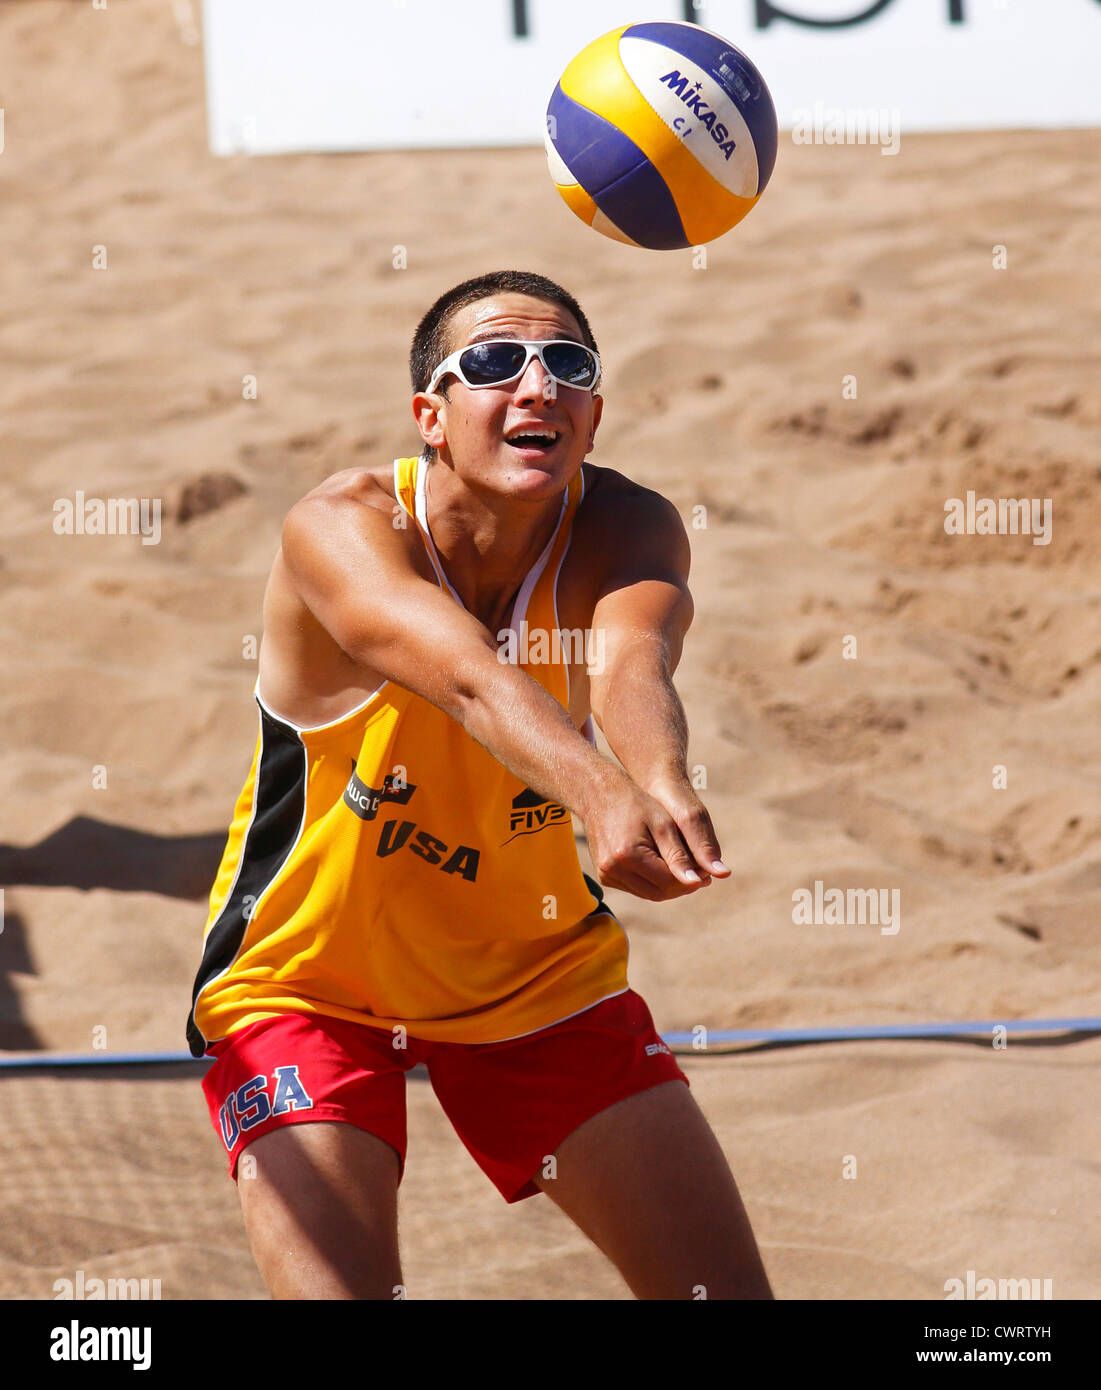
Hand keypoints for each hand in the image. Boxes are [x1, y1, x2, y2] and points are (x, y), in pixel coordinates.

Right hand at [580, 769, 725, 902]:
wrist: (599, 795)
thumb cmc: (636, 804)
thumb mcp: (663, 825)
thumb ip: (679, 855)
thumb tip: (697, 883)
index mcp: (626, 855)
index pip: (668, 882)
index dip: (692, 880)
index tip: (708, 873)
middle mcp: (612, 870)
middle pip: (658, 893)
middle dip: (682, 886)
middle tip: (701, 875)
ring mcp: (606, 875)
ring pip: (648, 894)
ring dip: (669, 886)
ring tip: (686, 871)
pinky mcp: (604, 876)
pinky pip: (637, 888)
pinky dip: (653, 882)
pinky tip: (665, 868)